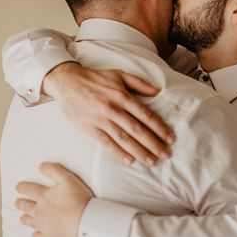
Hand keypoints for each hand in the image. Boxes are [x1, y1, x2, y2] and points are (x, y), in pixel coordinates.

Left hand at [15, 162, 93, 236]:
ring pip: (29, 222)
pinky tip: (35, 233)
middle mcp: (39, 211)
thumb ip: (54, 170)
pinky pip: (38, 236)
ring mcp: (43, 225)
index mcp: (43, 196)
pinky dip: (35, 234)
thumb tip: (41, 166)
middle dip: (20, 203)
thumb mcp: (68, 179)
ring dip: (25, 218)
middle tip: (17, 202)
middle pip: (25, 207)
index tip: (18, 187)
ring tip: (23, 217)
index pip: (28, 189)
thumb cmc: (78, 200)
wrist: (84, 222)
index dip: (22, 187)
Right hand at [42, 62, 174, 166]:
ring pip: (123, 138)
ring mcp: (101, 119)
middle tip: (166, 154)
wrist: (67, 82)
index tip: (170, 138)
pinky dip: (118, 153)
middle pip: (137, 129)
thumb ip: (139, 83)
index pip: (145, 115)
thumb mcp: (119, 74)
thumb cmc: (95, 78)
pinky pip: (106, 143)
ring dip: (139, 151)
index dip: (159, 127)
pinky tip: (129, 160)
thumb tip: (158, 91)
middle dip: (153, 143)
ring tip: (152, 161)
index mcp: (122, 96)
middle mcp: (113, 108)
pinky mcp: (89, 128)